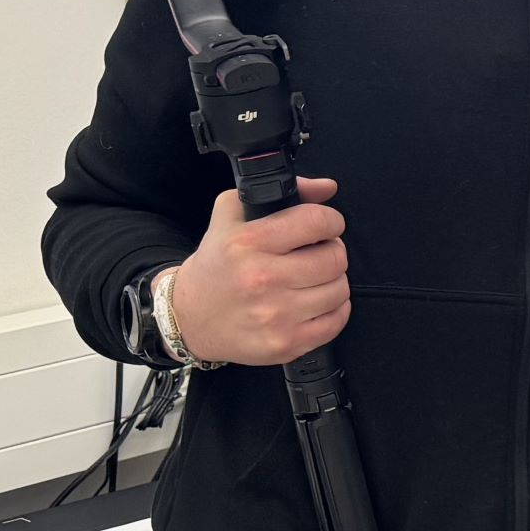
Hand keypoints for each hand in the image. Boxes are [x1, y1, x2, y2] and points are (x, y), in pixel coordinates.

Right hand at [163, 178, 350, 365]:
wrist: (189, 317)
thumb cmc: (216, 264)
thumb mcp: (232, 216)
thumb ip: (283, 192)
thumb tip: (327, 187)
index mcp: (247, 243)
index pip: (317, 221)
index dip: (329, 220)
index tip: (324, 226)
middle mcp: (261, 279)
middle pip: (335, 257)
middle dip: (331, 250)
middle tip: (315, 253)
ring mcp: (275, 315)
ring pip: (340, 289)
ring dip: (332, 280)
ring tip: (311, 278)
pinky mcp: (286, 343)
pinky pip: (337, 320)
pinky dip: (334, 309)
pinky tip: (313, 302)